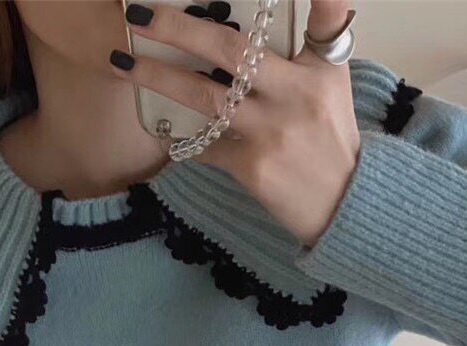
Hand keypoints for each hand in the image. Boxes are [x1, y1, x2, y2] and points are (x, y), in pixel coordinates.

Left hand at [110, 1, 360, 246]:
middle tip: (139, 13)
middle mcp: (296, 95)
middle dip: (179, 28)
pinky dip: (182, 137)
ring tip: (124, 62)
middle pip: (230, 51)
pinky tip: (162, 128)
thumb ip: (313, 44)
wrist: (343, 205)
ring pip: (204, 96)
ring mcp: (271, 133)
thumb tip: (291, 7)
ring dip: (158, 77)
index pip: (327, 17)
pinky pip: (206, 145)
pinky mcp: (253, 167)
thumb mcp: (333, 85)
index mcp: (320, 69)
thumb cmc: (331, 139)